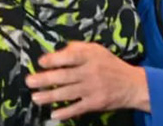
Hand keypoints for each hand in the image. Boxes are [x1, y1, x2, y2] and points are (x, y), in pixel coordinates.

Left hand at [26, 41, 150, 119]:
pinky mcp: (95, 103)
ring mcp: (93, 89)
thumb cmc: (110, 64)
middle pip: (64, 76)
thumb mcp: (96, 50)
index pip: (70, 56)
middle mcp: (91, 72)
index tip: (41, 62)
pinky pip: (77, 108)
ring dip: (49, 96)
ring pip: (67, 93)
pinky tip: (54, 114)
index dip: (55, 59)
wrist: (132, 85)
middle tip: (30, 82)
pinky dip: (65, 112)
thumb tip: (57, 51)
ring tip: (35, 97)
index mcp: (90, 56)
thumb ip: (77, 48)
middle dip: (45, 79)